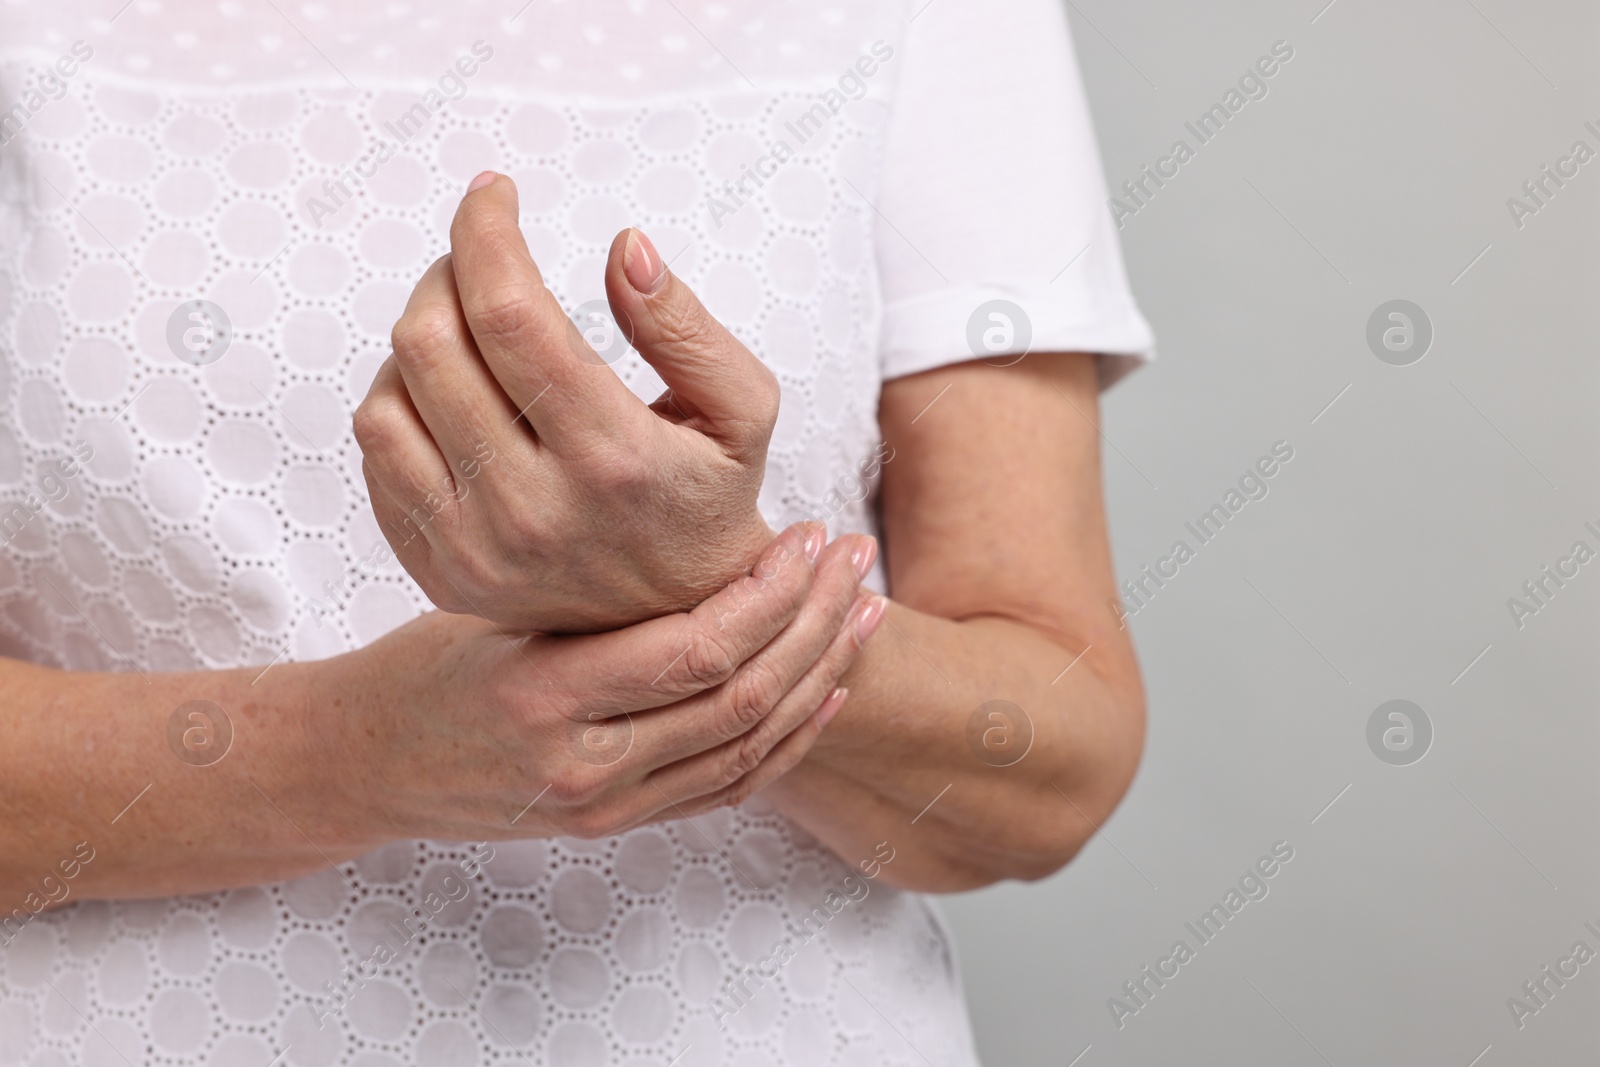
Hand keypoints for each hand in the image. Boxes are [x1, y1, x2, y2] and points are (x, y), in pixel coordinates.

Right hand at [322, 523, 886, 842]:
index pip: (697, 651)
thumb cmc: (424, 667)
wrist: (366, 764)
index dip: (770, 594)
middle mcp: (583, 766)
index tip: (806, 537)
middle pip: (741, 700)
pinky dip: (788, 741)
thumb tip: (706, 543)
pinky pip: (727, 788)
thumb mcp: (496, 614)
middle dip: (816, 625)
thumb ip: (596, 603)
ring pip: (750, 747)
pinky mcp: (617, 824)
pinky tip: (826, 691)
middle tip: (856, 561)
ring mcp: (605, 807)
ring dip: (819, 676)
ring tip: (861, 612)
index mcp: (544, 695)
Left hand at [353, 171, 781, 633]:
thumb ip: (686, 326)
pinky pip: (376, 460)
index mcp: (611, 457)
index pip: (509, 312)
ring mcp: (474, 550)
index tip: (493, 192)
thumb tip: (621, 245)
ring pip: (384, 402)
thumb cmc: (710, 497)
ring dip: (416, 340)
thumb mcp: (743, 411)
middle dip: (446, 272)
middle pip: (429, 345)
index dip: (486, 230)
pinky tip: (449, 397)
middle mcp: (531, 511)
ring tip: (467, 331)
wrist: (677, 624)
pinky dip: (399, 403)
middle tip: (482, 259)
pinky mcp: (438, 573)